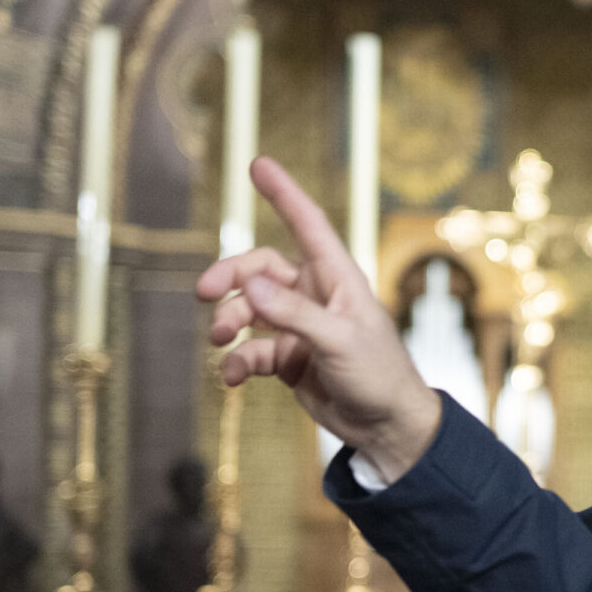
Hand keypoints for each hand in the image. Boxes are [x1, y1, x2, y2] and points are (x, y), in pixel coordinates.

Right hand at [195, 157, 442, 480]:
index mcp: (338, 278)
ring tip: (220, 338)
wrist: (387, 427)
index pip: (307, 224)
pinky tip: (232, 376)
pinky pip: (252, 349)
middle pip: (261, 268)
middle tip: (204, 292)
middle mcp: (316, 295)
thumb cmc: (379, 375)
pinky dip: (237, 360)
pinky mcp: (289, 358)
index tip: (258, 164)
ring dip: (230, 320)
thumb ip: (293, 312)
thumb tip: (249, 284)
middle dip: (231, 277)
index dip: (284, 193)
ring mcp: (300, 326)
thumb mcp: (338, 340)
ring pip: (250, 308)